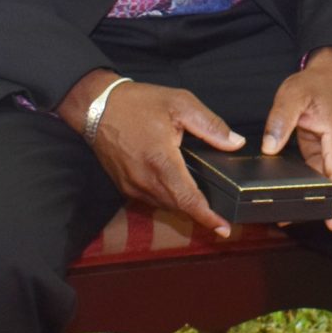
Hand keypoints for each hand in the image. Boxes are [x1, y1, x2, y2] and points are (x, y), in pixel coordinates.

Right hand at [57, 73, 245, 237]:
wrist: (96, 106)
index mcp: (161, 161)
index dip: (208, 217)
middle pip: (178, 207)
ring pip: (164, 205)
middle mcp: (145, 179)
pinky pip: (151, 200)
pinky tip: (177, 191)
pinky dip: (166, 199)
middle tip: (220, 218)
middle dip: (200, 214)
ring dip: (183, 207)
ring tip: (202, 205)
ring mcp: (132, 185)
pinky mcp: (124, 185)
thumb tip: (235, 143)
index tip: (224, 229)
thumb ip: (210, 126)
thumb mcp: (180, 104)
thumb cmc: (137, 103)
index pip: (188, 199)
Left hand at [261, 50, 331, 229]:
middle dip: (318, 206)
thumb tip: (269, 148)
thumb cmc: (315, 85)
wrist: (330, 76)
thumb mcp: (292, 95)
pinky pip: (321, 178)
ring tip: (285, 215)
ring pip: (329, 185)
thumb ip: (280, 120)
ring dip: (313, 200)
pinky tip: (290, 199)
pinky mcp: (327, 157)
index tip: (331, 223)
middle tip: (288, 219)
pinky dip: (309, 189)